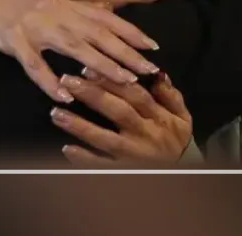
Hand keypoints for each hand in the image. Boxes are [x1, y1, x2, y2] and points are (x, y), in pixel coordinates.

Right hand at [0, 0, 160, 102]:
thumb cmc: (15, 9)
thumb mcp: (51, 5)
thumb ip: (79, 9)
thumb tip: (108, 9)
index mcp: (66, 4)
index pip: (106, 18)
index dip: (131, 32)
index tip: (153, 48)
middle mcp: (56, 12)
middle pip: (97, 33)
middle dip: (126, 53)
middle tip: (147, 70)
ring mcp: (35, 26)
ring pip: (74, 47)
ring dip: (100, 65)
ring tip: (122, 81)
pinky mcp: (14, 41)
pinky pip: (35, 64)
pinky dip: (50, 80)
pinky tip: (64, 95)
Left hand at [51, 68, 192, 165]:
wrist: (184, 175)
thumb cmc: (176, 141)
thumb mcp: (182, 117)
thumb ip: (170, 96)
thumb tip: (158, 74)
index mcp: (158, 117)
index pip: (134, 94)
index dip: (112, 80)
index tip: (87, 68)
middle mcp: (145, 134)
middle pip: (118, 111)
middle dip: (93, 95)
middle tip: (67, 81)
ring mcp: (133, 154)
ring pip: (106, 139)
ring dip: (80, 126)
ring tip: (56, 113)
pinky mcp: (124, 170)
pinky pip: (103, 165)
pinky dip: (85, 158)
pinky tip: (67, 148)